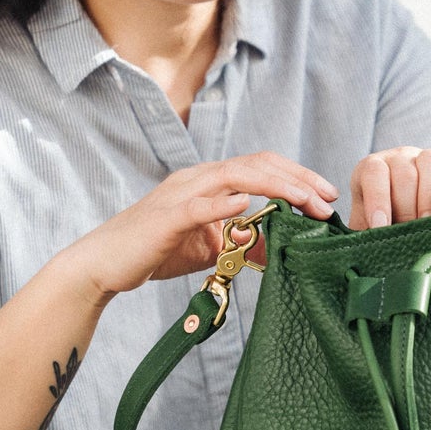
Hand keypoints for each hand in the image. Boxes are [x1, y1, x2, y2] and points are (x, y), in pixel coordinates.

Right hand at [61, 152, 338, 299]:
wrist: (103, 265)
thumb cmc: (152, 253)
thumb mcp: (207, 248)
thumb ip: (239, 242)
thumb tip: (277, 248)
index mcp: (207, 181)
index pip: (260, 165)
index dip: (296, 175)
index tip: (325, 195)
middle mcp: (196, 178)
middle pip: (255, 164)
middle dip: (297, 179)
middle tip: (327, 199)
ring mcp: (180, 194)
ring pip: (235, 177)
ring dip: (275, 187)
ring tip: (304, 202)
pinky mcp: (165, 217)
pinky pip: (199, 205)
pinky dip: (224, 203)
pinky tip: (248, 205)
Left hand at [348, 149, 430, 229]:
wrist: (411, 211)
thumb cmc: (384, 223)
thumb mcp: (366, 225)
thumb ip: (361, 233)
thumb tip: (358, 254)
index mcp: (375, 169)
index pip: (374, 172)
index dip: (376, 198)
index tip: (381, 225)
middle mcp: (402, 158)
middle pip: (404, 171)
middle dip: (406, 205)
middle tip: (410, 231)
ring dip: (429, 194)